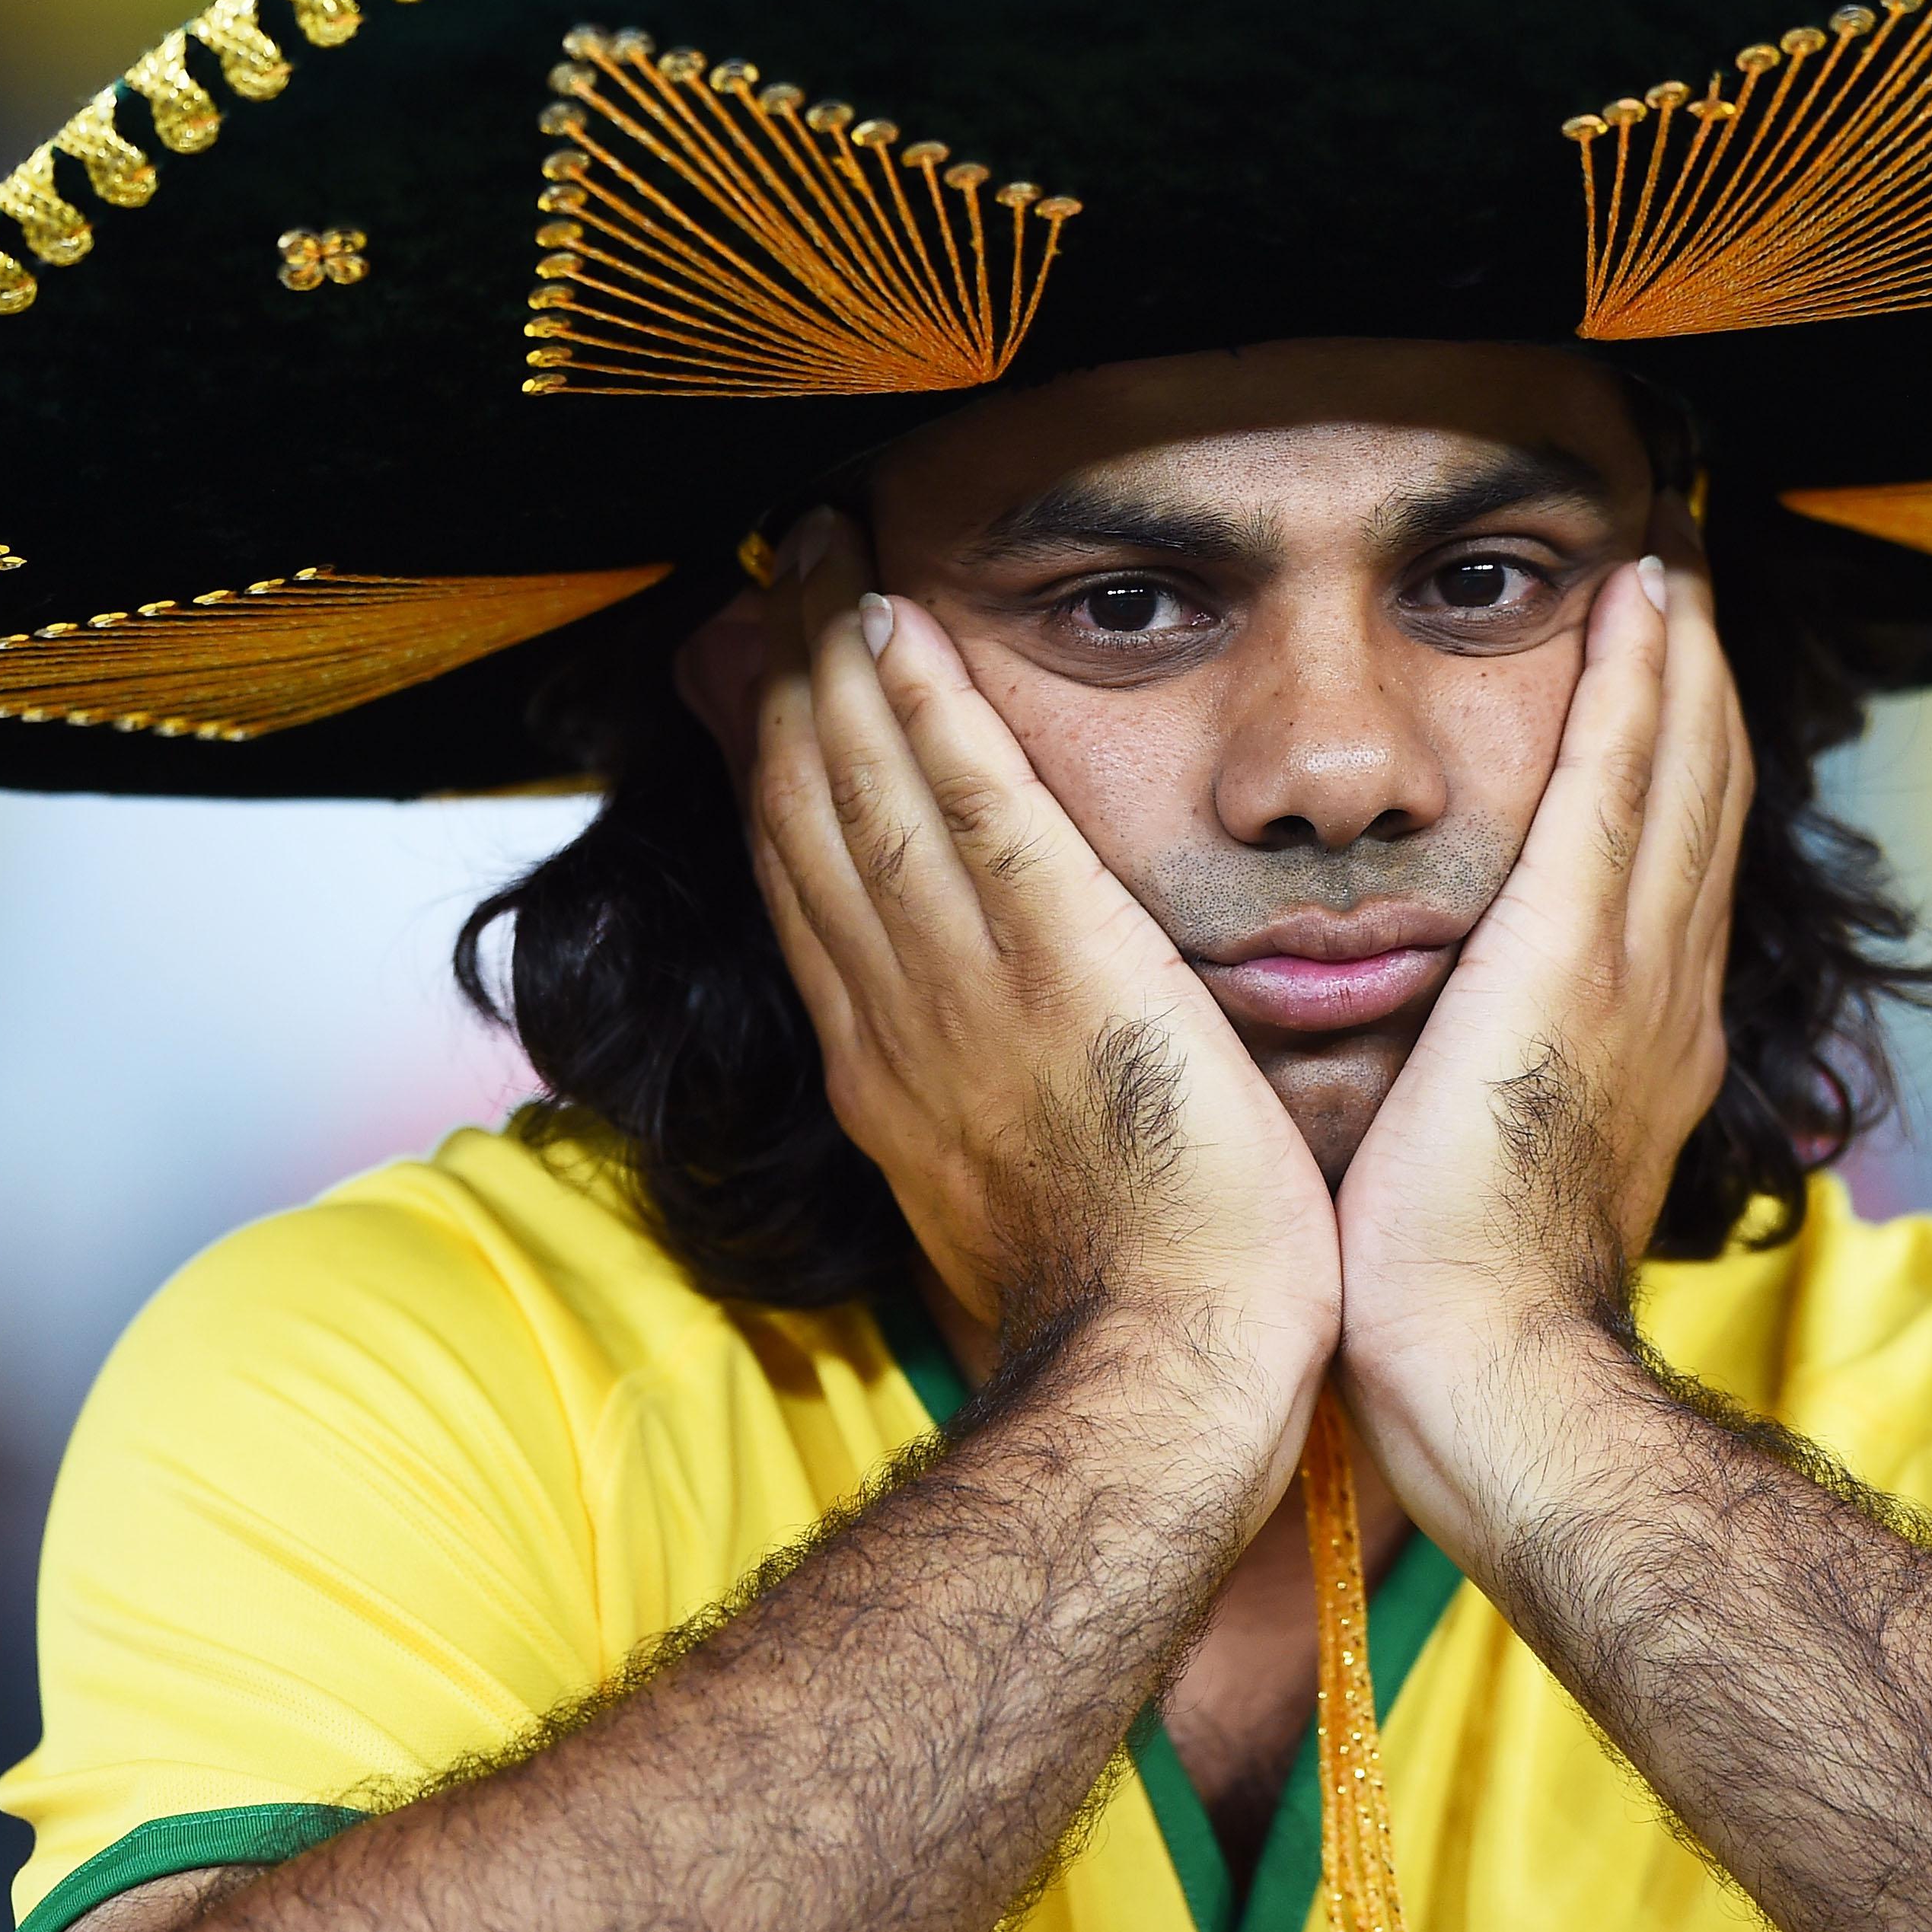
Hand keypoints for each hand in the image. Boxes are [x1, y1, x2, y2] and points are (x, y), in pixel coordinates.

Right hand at [747, 513, 1339, 1403]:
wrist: (1166, 1378)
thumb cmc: (1130, 1311)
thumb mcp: (1018, 1200)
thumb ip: (984, 1113)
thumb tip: (978, 1081)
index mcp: (893, 1074)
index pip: (812, 891)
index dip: (780, 774)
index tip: (764, 679)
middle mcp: (900, 1019)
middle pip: (809, 820)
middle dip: (783, 685)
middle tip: (771, 570)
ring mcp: (967, 992)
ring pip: (867, 795)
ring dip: (836, 662)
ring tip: (816, 553)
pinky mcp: (1062, 970)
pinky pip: (978, 813)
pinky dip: (927, 715)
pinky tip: (898, 626)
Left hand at [1330, 527, 1750, 1526]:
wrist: (1495, 1385)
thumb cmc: (1459, 1319)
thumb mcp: (1492, 1184)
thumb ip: (1489, 1109)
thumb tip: (1440, 1079)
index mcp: (1644, 1050)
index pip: (1670, 874)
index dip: (1674, 770)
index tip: (1664, 682)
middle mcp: (1667, 997)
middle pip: (1699, 801)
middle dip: (1696, 686)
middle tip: (1686, 575)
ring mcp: (1636, 974)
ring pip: (1678, 771)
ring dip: (1680, 656)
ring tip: (1673, 558)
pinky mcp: (1575, 961)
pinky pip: (1618, 786)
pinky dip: (1641, 685)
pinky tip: (1645, 598)